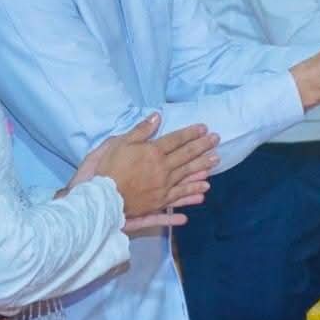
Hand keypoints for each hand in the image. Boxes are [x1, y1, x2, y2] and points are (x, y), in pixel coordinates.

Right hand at [77, 114, 220, 224]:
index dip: (191, 133)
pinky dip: (191, 195)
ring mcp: (163, 187)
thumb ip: (140, 131)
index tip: (204, 128)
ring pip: (187, 176)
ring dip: (202, 168)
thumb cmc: (108, 169)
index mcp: (153, 153)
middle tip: (217, 140)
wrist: (102, 198)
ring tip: (215, 162)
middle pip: (186, 156)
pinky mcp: (159, 202)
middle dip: (202, 147)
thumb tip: (157, 116)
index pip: (176, 140)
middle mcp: (163, 170)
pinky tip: (203, 193)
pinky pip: (180, 198)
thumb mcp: (119, 143)